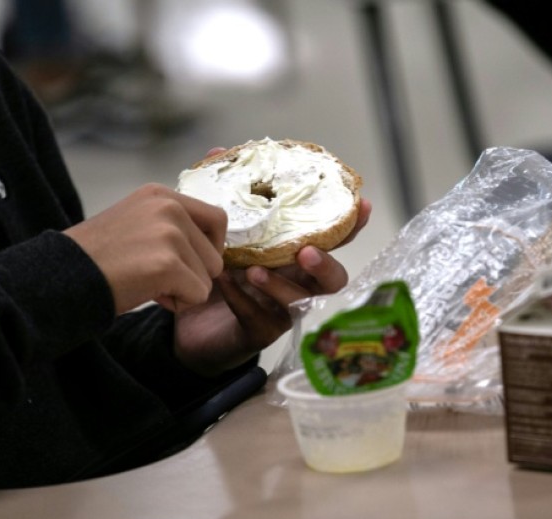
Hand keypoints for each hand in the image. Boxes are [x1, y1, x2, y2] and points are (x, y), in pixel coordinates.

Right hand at [64, 183, 226, 313]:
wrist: (61, 277)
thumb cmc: (97, 259)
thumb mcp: (136, 223)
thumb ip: (171, 226)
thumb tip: (213, 248)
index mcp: (161, 195)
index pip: (217, 219)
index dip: (208, 247)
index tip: (185, 261)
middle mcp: (169, 207)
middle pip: (215, 254)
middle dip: (192, 274)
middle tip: (154, 276)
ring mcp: (169, 233)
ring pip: (208, 277)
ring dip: (183, 289)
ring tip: (146, 282)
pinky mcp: (168, 263)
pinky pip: (198, 295)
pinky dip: (177, 303)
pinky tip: (147, 293)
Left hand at [174, 194, 372, 376]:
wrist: (187, 313)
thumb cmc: (213, 266)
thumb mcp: (216, 227)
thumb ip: (222, 193)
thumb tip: (217, 152)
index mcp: (296, 253)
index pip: (333, 238)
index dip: (352, 224)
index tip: (363, 205)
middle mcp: (298, 282)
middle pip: (333, 280)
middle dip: (324, 265)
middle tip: (305, 252)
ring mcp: (282, 310)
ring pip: (299, 302)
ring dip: (280, 284)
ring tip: (254, 270)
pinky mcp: (259, 332)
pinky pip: (260, 318)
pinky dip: (243, 299)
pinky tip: (225, 283)